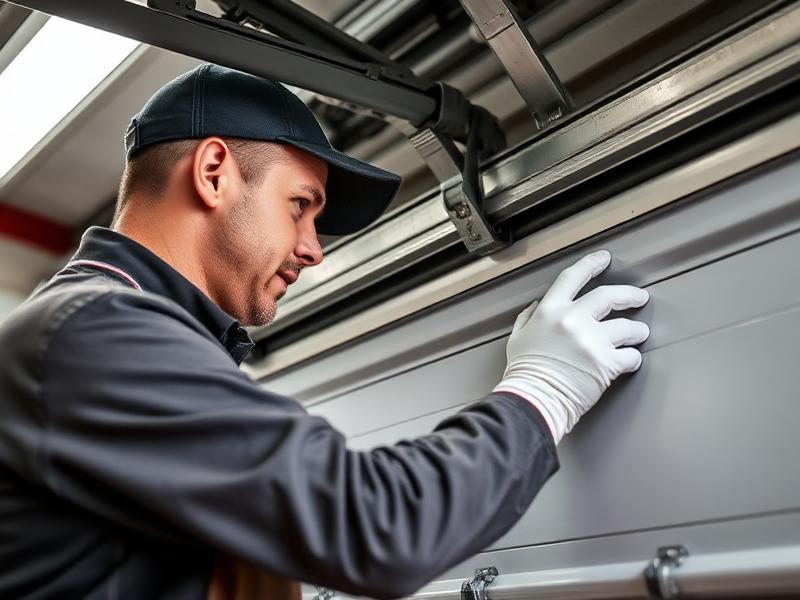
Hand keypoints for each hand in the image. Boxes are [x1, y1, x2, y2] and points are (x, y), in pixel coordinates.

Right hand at [494, 250, 649, 443]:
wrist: (533, 401)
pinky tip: (628, 361)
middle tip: (639, 298)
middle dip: (630, 295)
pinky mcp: (607, 363)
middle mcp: (573, 319)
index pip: (574, 277)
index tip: (604, 259)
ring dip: (636, 330)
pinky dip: (632, 358)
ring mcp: (592, 341)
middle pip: (610, 296)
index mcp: (550, 310)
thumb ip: (528, 319)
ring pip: (627, 327)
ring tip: (638, 333)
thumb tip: (536, 308)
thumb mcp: (517, 338)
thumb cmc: (524, 374)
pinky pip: (631, 356)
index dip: (592, 264)